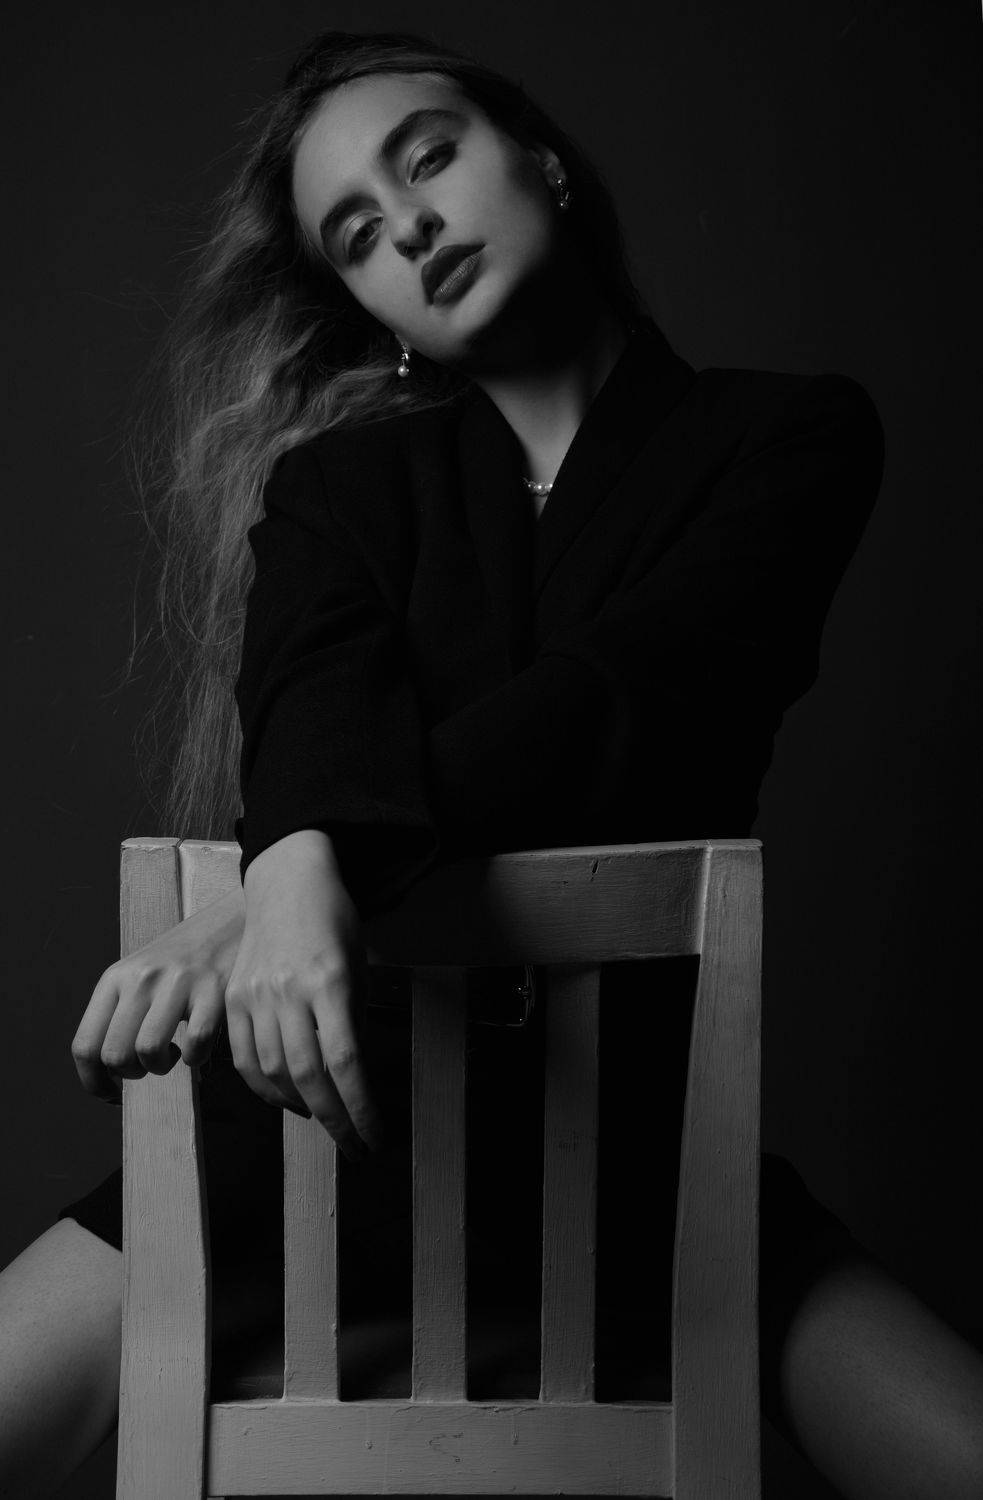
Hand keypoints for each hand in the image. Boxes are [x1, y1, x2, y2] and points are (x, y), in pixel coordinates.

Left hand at [72, 884, 245, 1105]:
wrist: (231, 919)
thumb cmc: (182, 957)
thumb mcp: (139, 973)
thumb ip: (120, 1013)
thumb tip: (107, 1072)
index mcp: (115, 978)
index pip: (85, 1045)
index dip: (94, 1081)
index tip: (110, 1093)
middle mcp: (141, 978)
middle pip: (115, 1055)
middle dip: (131, 1075)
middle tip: (149, 1066)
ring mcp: (177, 982)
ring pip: (149, 1051)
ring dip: (162, 1067)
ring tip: (173, 1055)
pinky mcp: (213, 989)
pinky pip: (195, 1044)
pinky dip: (196, 1058)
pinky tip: (199, 1046)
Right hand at [231, 829, 384, 1162]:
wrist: (288, 881)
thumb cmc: (335, 922)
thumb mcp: (359, 968)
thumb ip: (354, 1022)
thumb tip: (354, 1082)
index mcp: (331, 981)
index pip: (346, 1062)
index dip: (361, 1109)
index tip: (375, 1138)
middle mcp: (289, 990)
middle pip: (308, 1075)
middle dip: (335, 1120)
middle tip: (356, 1146)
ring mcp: (255, 993)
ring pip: (272, 1072)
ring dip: (301, 1107)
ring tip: (325, 1120)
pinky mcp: (233, 998)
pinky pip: (243, 1058)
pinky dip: (264, 1088)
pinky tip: (287, 1099)